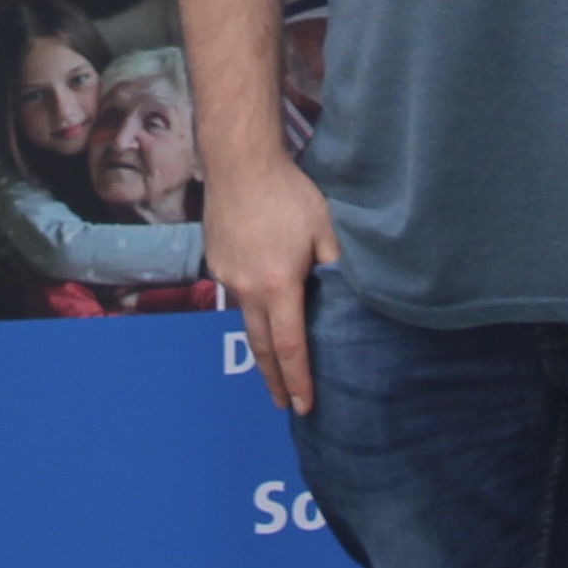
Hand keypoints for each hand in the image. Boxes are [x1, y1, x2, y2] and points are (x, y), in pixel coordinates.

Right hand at [204, 157, 339, 413]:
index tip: (303, 404)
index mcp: (278, 285)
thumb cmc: (288, 193)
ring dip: (261, 350)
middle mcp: (247, 289)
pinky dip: (251, 315)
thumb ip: (336, 267)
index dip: (298, 379)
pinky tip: (261, 315)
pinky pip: (237, 298)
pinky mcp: (217, 263)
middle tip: (284, 404)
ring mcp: (228, 277)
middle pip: (261, 347)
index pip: (289, 346)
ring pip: (246, 323)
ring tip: (273, 371)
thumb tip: (350, 296)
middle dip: (275, 379)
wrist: (238, 163)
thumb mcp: (326, 229)